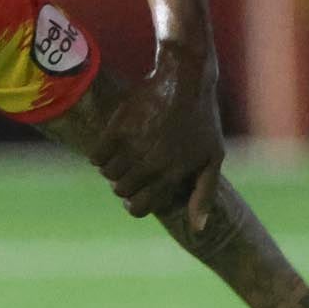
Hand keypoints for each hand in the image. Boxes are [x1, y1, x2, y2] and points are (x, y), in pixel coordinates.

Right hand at [98, 37, 227, 222]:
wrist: (185, 78)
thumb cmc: (202, 120)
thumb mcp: (212, 157)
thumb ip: (204, 195)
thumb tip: (199, 229)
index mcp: (174, 174)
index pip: (140, 207)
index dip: (135, 205)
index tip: (134, 197)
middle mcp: (152, 162)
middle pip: (122, 191)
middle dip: (124, 185)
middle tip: (131, 171)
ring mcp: (134, 145)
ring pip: (108, 175)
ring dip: (112, 170)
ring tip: (122, 158)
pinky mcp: (118, 127)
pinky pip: (96, 156)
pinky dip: (99, 156)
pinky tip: (110, 147)